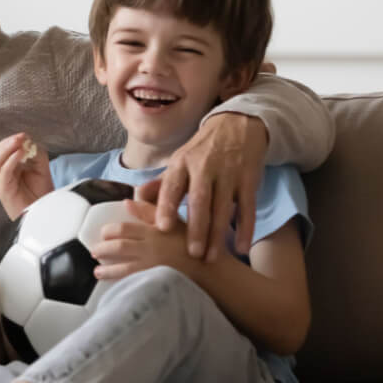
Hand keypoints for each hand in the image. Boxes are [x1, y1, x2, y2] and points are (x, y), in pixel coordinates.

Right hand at [0, 132, 51, 218]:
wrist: (44, 214)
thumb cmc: (40, 194)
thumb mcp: (41, 167)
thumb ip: (36, 153)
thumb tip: (28, 141)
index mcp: (9, 169)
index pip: (2, 149)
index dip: (11, 140)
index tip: (24, 136)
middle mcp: (2, 175)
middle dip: (8, 142)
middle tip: (21, 137)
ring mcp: (1, 183)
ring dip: (8, 148)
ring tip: (20, 142)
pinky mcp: (4, 190)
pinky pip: (4, 172)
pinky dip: (11, 160)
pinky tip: (21, 153)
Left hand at [89, 200, 191, 280]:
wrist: (212, 269)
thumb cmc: (194, 243)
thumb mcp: (174, 221)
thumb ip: (150, 211)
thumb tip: (126, 201)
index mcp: (155, 230)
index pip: (123, 229)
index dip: (109, 231)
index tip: (103, 234)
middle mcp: (151, 248)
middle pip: (119, 247)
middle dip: (103, 249)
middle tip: (94, 252)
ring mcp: (153, 267)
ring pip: (122, 268)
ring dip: (107, 270)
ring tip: (97, 271)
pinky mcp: (156, 282)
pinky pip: (132, 283)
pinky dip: (119, 284)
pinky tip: (113, 286)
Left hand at [137, 112, 266, 262]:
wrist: (237, 125)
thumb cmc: (202, 151)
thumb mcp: (180, 162)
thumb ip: (161, 184)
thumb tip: (134, 199)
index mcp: (182, 164)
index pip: (172, 186)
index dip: (167, 206)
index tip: (162, 227)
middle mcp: (204, 167)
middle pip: (200, 201)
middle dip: (196, 228)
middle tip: (192, 254)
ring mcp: (229, 173)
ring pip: (223, 208)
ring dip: (218, 234)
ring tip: (211, 258)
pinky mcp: (249, 179)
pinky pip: (247, 208)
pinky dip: (246, 229)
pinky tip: (242, 248)